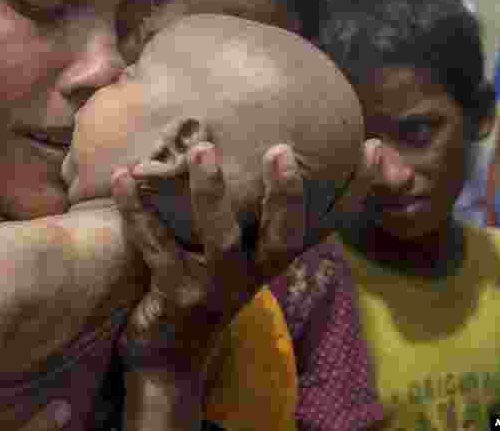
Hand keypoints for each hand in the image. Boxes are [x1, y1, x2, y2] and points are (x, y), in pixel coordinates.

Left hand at [114, 138, 403, 372]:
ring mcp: (214, 287)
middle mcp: (251, 274)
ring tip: (201, 149)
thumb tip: (255, 145)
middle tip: (280, 149)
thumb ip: (247, 208)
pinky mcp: (173, 295)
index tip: (375, 150)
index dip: (354, 193)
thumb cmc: (203, 282)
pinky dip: (137, 211)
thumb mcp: (235, 250)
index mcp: (270, 258)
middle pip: (282, 238)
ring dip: (210, 193)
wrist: (167, 354)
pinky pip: (155, 248)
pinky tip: (124, 177)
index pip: (323, 225)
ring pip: (220, 240)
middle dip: (285, 195)